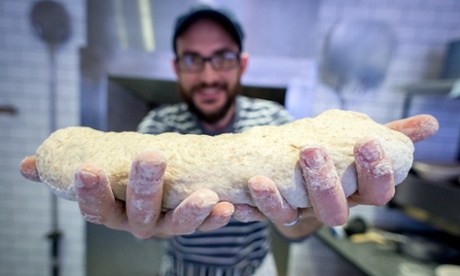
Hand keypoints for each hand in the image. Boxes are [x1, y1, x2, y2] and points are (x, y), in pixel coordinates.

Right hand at [20, 150, 234, 237]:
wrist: (153, 192)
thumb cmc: (119, 182)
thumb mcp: (96, 174)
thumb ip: (66, 168)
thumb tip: (26, 165)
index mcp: (112, 212)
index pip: (95, 207)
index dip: (89, 191)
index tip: (88, 169)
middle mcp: (137, 225)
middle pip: (139, 212)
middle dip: (145, 186)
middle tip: (153, 157)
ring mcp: (166, 227)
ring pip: (176, 225)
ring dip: (191, 212)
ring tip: (206, 196)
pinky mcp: (193, 223)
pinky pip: (205, 226)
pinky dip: (216, 219)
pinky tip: (227, 207)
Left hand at [232, 114, 438, 239]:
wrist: (295, 163)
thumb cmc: (337, 152)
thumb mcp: (361, 139)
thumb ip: (393, 135)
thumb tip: (430, 123)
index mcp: (356, 191)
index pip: (376, 191)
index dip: (375, 171)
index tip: (367, 143)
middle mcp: (330, 206)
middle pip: (334, 210)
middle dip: (324, 183)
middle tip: (312, 151)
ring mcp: (300, 212)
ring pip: (293, 216)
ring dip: (276, 200)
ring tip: (261, 179)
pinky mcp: (274, 212)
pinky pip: (261, 214)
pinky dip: (250, 206)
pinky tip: (239, 191)